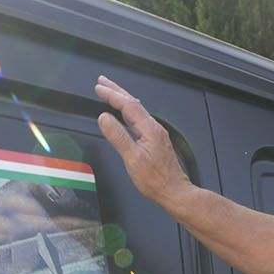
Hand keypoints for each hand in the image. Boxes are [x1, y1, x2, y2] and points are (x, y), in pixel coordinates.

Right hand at [95, 76, 194, 208]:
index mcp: (149, 129)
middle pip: (133, 103)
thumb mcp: (132, 159)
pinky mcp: (155, 140)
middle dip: (117, 91)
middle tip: (102, 82)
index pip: (128, 105)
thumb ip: (118, 137)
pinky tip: (124, 114)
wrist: (174, 192)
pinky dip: (128, 112)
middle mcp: (154, 128)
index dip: (112, 95)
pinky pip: (139, 119)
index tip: (99, 88)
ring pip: (136, 110)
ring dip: (122, 100)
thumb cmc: (156, 180)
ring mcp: (155, 134)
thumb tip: (104, 118)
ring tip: (111, 93)